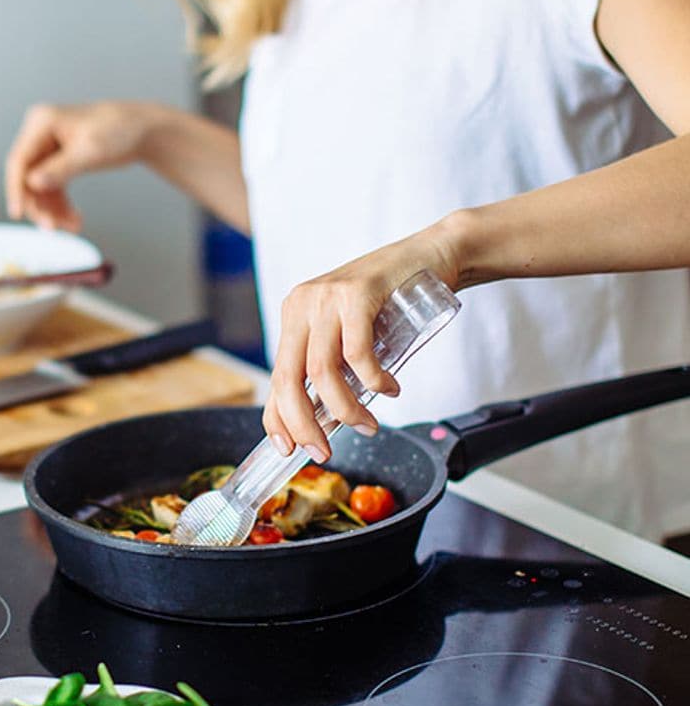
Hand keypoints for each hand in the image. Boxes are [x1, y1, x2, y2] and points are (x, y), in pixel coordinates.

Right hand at [4, 101, 156, 230]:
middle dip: (40, 205)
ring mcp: (49, 147)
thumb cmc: (120, 131)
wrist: (142, 130)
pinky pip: (53, 188)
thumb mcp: (90, 151)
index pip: (19, 160)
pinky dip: (62, 205)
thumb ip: (60, 169)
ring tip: (72, 226)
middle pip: (27, 176)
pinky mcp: (59, 160)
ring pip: (40, 187)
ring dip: (53, 210)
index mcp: (42, 122)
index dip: (16, 189)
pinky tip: (74, 219)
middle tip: (52, 228)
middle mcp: (40, 133)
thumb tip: (32, 183)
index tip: (17, 213)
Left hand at [263, 224, 461, 460]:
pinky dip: (373, 381)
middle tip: (323, 451)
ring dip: (345, 410)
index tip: (288, 449)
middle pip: (288, 378)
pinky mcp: (356, 293)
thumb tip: (323, 420)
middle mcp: (302, 304)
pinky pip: (356, 353)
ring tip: (369, 424)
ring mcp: (326, 297)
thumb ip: (334, 366)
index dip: (277, 419)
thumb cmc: (393, 299)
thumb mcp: (351, 333)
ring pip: (321, 372)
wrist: (431, 254)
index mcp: (294, 315)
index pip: (275, 377)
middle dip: (304, 424)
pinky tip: (389, 389)